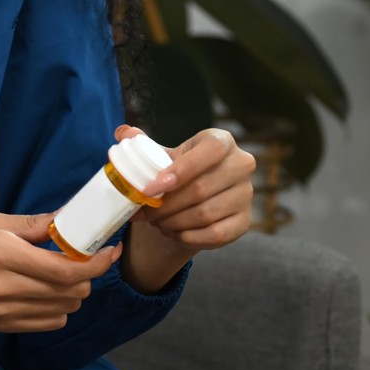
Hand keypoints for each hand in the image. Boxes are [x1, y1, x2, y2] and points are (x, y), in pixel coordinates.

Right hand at [0, 211, 120, 331]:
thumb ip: (32, 225)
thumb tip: (68, 220)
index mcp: (2, 254)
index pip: (67, 271)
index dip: (97, 263)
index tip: (109, 250)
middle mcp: (5, 288)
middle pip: (72, 292)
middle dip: (86, 275)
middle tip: (80, 257)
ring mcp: (3, 312)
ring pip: (64, 310)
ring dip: (72, 292)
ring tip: (59, 273)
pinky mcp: (0, 326)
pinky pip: (46, 322)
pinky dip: (56, 307)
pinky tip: (44, 290)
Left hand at [120, 124, 255, 289]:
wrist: (195, 197)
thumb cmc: (178, 171)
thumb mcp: (162, 155)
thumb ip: (142, 144)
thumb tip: (123, 133)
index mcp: (221, 141)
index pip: (208, 152)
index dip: (178, 171)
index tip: (149, 190)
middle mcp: (241, 165)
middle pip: (201, 188)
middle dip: (167, 205)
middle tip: (145, 212)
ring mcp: (246, 194)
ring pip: (206, 213)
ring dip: (175, 221)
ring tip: (156, 221)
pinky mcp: (245, 221)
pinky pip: (216, 233)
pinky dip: (190, 236)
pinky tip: (173, 233)